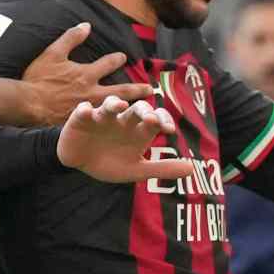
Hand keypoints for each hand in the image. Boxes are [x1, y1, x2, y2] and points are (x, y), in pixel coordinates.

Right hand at [22, 23, 153, 125]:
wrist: (29, 105)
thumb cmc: (38, 80)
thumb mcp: (53, 53)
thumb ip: (71, 38)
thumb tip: (87, 25)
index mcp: (86, 74)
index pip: (107, 64)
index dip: (117, 59)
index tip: (123, 57)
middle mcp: (92, 93)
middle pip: (121, 91)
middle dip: (137, 89)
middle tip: (150, 90)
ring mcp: (90, 111)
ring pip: (116, 110)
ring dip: (131, 108)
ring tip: (144, 111)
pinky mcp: (85, 125)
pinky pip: (104, 126)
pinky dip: (114, 126)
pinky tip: (122, 130)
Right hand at [58, 96, 196, 183]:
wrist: (81, 164)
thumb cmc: (111, 162)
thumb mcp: (136, 170)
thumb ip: (162, 168)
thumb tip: (192, 169)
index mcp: (138, 131)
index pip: (156, 119)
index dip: (164, 120)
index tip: (169, 130)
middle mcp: (123, 121)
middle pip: (137, 108)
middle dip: (144, 111)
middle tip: (150, 119)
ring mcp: (102, 118)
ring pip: (110, 104)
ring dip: (114, 104)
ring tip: (119, 106)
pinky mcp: (81, 119)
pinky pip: (83, 110)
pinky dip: (84, 110)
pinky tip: (87, 111)